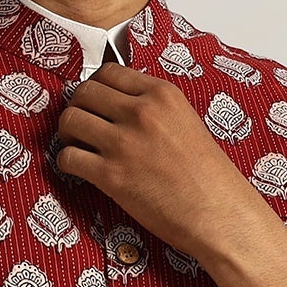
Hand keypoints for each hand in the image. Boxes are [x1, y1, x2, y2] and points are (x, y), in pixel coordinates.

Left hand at [50, 64, 273, 265]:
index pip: (109, 72)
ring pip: (70, 120)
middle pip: (84, 92)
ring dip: (68, 134)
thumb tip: (119, 107)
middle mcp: (140, 112)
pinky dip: (67, 163)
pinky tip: (80, 170)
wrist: (219, 214)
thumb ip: (155, 109)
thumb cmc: (209, 177)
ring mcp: (123, 143)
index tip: (96, 104)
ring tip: (78, 146)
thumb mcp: (186, 123)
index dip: (96, 88)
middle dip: (78, 108)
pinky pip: (68, 157)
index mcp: (162, 94)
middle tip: (83, 127)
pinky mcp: (111, 175)